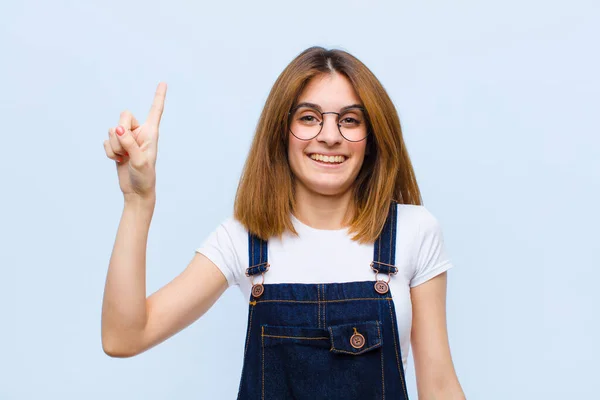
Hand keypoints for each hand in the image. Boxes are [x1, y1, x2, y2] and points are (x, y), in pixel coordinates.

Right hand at [103, 83, 166, 198]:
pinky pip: (106, 141)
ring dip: (115, 146)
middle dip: (120, 132)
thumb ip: (130, 144)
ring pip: (111, 130)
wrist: (136, 192)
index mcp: (151, 132)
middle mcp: (140, 132)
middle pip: (123, 116)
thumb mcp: (140, 161)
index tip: (164, 82)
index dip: (159, 96)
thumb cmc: (144, 178)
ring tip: (124, 158)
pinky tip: (119, 161)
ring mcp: (128, 139)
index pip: (155, 111)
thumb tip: (117, 129)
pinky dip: (109, 152)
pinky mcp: (118, 146)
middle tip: (126, 150)